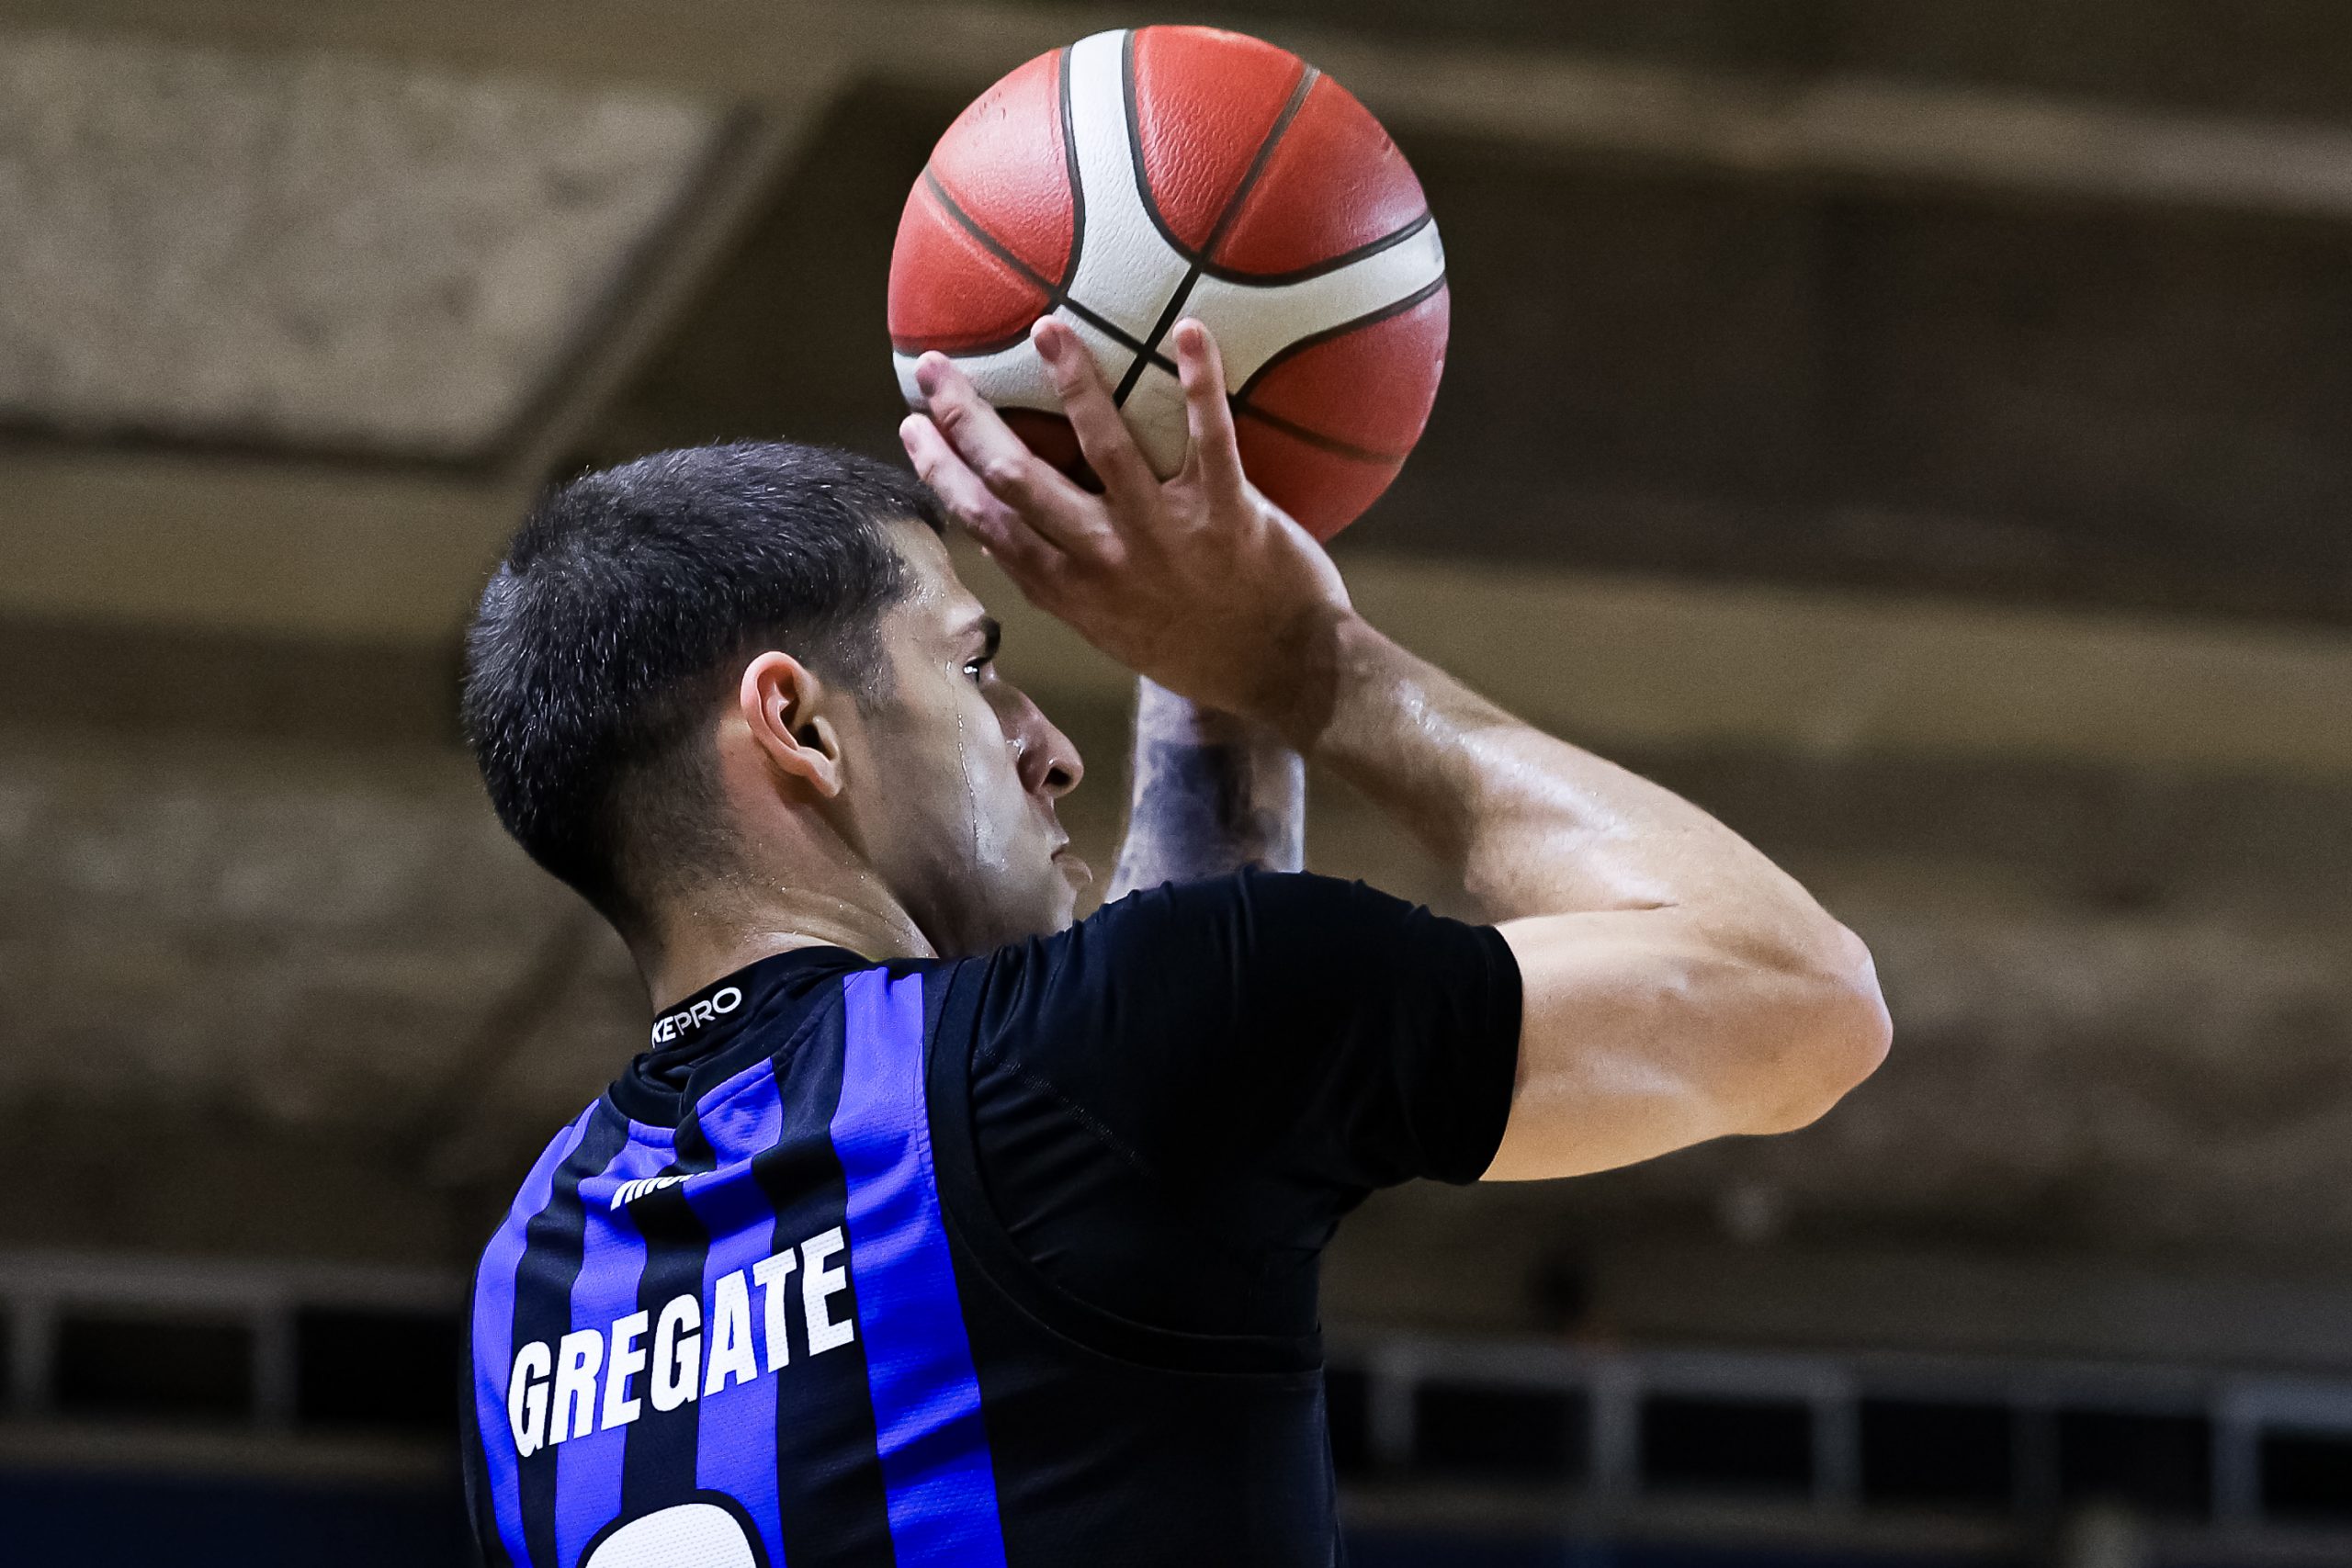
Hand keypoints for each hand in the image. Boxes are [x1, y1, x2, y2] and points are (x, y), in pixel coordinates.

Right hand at [899, 317, 1350, 741]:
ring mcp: (1165, 534)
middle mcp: (1106, 560)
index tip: (912, 425)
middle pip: (1018, 478)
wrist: (1287, 678)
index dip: (943, 472)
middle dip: (968, 418)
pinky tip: (1189, 328)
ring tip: (1047, 326)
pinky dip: (1200, 381)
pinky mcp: (1228, 514)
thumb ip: (1061, 587)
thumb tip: (998, 544)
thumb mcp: (1111, 633)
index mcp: (1072, 590)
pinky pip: (1210, 436)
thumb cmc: (1199, 651)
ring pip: (1104, 445)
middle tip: (936, 364)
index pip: (986, 523)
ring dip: (1072, 380)